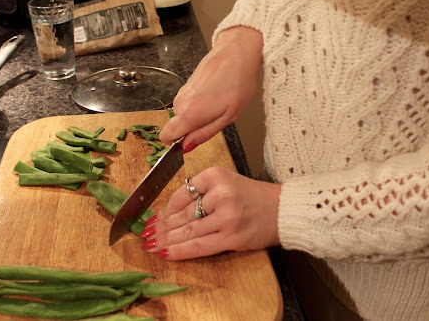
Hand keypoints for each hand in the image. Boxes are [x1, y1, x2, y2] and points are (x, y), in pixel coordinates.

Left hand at [140, 167, 280, 259]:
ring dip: (166, 240)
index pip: (182, 193)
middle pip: (183, 214)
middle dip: (161, 226)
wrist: (282, 211)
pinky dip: (180, 250)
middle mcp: (220, 194)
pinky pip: (199, 245)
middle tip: (145, 234)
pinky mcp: (231, 236)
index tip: (154, 218)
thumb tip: (168, 213)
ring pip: (188, 231)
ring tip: (151, 245)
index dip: (165, 209)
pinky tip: (166, 252)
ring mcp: (226, 216)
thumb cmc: (253, 198)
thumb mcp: (226, 183)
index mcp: (216, 176)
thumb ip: (201, 193)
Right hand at [160, 26, 262, 151]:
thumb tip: (186, 147)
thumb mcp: (228, 117)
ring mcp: (182, 91)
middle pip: (177, 125)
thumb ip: (204, 134)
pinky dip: (199, 102)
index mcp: (189, 114)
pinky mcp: (187, 83)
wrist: (238, 52)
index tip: (190, 139)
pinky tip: (216, 93)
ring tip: (218, 103)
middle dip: (193, 126)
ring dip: (197, 113)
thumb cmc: (239, 83)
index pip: (165, 135)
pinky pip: (188, 101)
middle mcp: (181, 102)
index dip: (175, 142)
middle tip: (215, 117)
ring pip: (183, 112)